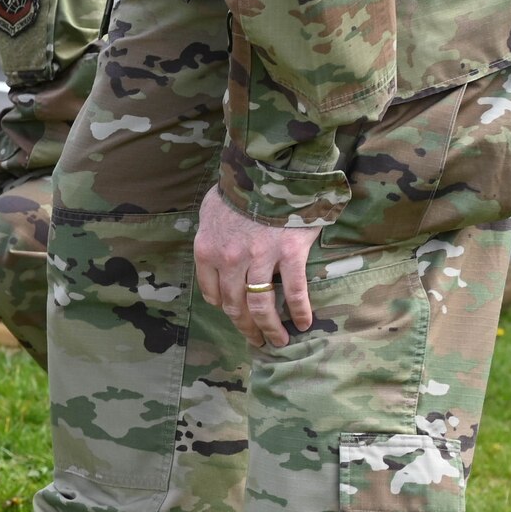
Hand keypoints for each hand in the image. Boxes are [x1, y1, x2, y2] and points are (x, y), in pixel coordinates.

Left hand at [193, 186, 318, 347]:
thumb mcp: (210, 211)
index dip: (224, 308)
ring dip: (269, 328)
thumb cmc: (239, 189)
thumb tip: (214, 251)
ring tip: (278, 342)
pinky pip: (294, 291)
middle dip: (245, 327)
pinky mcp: (289, 254)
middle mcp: (230, 260)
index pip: (212, 292)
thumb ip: (211, 236)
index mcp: (207, 251)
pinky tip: (303, 324)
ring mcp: (260, 259)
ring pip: (261, 305)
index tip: (235, 316)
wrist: (270, 169)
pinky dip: (299, 311)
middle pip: (235, 305)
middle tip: (256, 341)